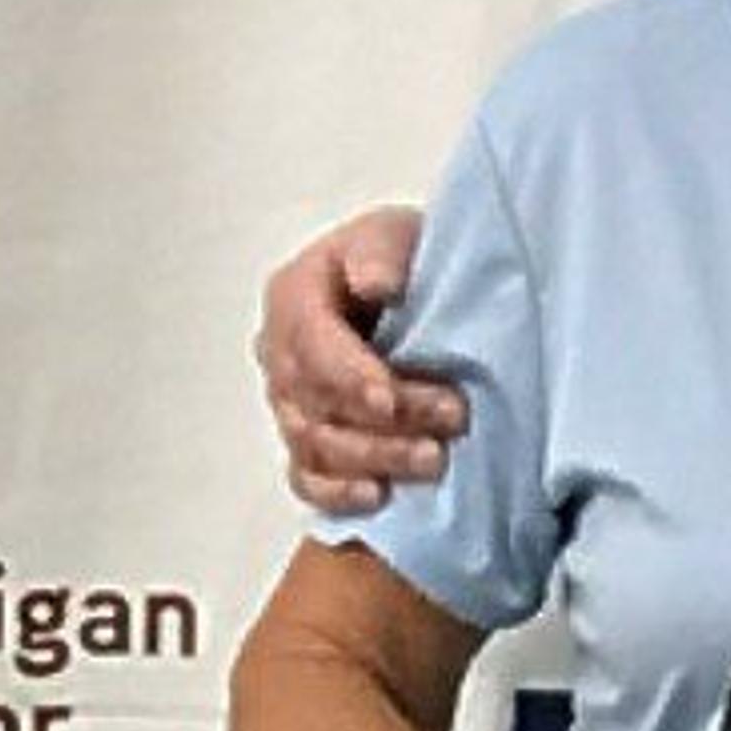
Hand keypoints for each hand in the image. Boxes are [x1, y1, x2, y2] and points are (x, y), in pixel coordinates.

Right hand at [255, 204, 458, 510]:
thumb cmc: (402, 260)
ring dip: (374, 460)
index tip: (391, 398)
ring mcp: (289, 403)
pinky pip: (307, 479)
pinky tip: (378, 496)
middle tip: (449, 422)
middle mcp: (281, 353)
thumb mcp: (395, 234)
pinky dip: (338, 494)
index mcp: (294, 297)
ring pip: (315, 446)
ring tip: (433, 461)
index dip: (350, 378)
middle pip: (316, 404)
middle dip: (382, 423)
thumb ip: (381, 252)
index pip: (312, 347)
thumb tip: (377, 282)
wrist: (417, 287)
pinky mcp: (308, 441)